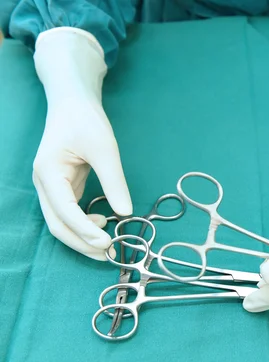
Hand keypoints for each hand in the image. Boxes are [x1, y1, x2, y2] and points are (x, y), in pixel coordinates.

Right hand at [32, 28, 131, 259]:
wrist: (73, 103)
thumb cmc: (86, 120)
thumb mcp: (105, 149)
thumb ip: (114, 181)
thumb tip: (125, 212)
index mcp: (48, 172)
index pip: (64, 211)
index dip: (84, 230)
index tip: (106, 242)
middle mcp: (44, 184)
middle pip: (57, 224)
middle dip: (81, 242)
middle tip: (107, 254)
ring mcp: (51, 187)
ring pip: (61, 222)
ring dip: (82, 237)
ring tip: (108, 244)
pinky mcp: (62, 187)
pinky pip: (69, 213)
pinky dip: (83, 224)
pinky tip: (102, 223)